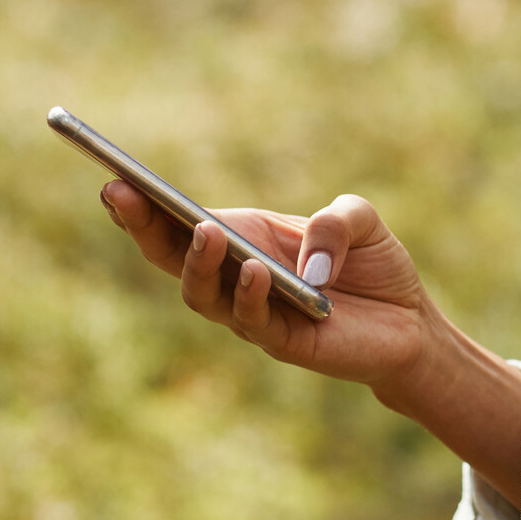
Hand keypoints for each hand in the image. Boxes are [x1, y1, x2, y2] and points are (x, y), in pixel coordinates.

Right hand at [99, 179, 438, 389]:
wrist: (410, 323)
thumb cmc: (374, 266)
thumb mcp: (361, 219)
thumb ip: (337, 219)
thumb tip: (308, 257)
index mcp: (243, 236)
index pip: (178, 222)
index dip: (142, 204)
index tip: (110, 178)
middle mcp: (235, 275)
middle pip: (170, 256)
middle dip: (142, 226)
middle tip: (122, 196)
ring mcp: (252, 311)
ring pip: (201, 294)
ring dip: (197, 262)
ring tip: (206, 232)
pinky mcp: (282, 341)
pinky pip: (252, 320)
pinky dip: (249, 294)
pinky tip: (256, 270)